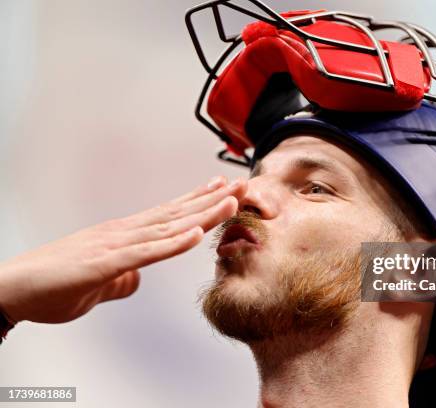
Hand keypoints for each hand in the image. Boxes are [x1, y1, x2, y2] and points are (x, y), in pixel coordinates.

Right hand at [0, 176, 246, 323]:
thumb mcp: (100, 283)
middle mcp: (125, 233)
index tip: (224, 190)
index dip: (199, 202)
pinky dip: (172, 243)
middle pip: (177, 214)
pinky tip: (195, 234)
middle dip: (212, 200)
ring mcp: (115, 245)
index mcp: (125, 236)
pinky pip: (145, 253)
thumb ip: (122, 278)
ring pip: (167, 226)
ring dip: (202, 214)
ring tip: (231, 200)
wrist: (12, 290)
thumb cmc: (53, 284)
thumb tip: (138, 279)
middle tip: (243, 185)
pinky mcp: (103, 263)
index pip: (170, 215)